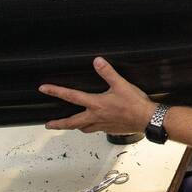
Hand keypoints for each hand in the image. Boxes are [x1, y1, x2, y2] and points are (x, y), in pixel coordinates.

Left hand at [40, 57, 155, 133]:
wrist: (147, 119)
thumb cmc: (135, 104)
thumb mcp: (121, 84)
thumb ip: (108, 73)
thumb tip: (97, 61)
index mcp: (96, 104)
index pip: (71, 96)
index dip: (56, 91)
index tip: (44, 89)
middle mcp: (96, 117)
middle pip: (72, 122)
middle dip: (59, 123)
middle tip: (49, 125)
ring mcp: (102, 125)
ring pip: (83, 128)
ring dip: (74, 127)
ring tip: (69, 125)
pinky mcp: (110, 129)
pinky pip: (95, 130)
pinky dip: (90, 128)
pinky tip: (93, 125)